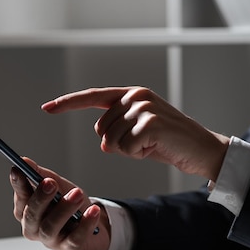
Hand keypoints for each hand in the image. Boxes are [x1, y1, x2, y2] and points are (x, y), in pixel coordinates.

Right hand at [10, 158, 110, 249]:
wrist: (93, 231)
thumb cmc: (70, 208)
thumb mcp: (57, 188)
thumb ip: (41, 176)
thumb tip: (25, 161)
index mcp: (27, 212)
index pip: (20, 198)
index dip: (18, 185)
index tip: (18, 169)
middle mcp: (35, 228)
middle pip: (32, 215)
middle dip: (40, 197)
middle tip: (50, 182)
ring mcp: (51, 241)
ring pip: (51, 227)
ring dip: (64, 209)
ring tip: (76, 194)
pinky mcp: (70, 249)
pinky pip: (75, 238)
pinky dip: (85, 224)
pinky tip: (92, 211)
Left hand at [42, 86, 229, 180]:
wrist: (202, 149)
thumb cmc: (169, 143)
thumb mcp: (139, 131)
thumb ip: (117, 128)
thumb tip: (103, 140)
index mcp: (131, 94)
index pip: (93, 97)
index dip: (68, 103)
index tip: (47, 108)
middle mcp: (136, 96)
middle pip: (101, 130)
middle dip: (118, 144)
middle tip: (145, 143)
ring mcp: (144, 108)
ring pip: (112, 141)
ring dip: (129, 151)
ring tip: (152, 145)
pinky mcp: (151, 123)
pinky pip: (126, 148)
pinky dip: (138, 155)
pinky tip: (156, 148)